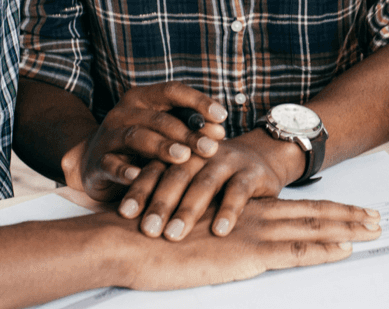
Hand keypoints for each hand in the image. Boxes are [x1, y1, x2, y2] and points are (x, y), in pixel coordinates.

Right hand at [61, 82, 226, 203]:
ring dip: (161, 147)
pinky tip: (139, 177)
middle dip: (187, 133)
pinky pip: (111, 164)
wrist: (93, 162)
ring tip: (183, 157)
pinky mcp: (97, 161)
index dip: (198, 101)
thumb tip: (220, 132)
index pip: (173, 91)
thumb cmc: (141, 146)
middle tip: (211, 147)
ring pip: (136, 137)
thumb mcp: (164, 133)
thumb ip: (189, 130)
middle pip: (159, 118)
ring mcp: (108, 136)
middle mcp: (124, 112)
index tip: (222, 116)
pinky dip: (124, 171)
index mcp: (143, 98)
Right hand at [105, 197, 382, 290]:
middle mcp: (254, 216)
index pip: (295, 208)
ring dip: (347, 228)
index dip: (327, 208)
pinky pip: (294, 251)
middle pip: (313, 213)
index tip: (354, 210)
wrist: (128, 238)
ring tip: (374, 229)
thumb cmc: (151, 235)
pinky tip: (345, 249)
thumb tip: (226, 238)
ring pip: (312, 227)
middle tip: (379, 217)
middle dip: (349, 215)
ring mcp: (253, 233)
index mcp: (243, 210)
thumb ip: (216, 229)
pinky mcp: (245, 253)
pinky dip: (323, 249)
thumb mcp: (192, 229)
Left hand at [126, 129, 300, 240]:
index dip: (140, 190)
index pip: (156, 169)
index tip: (124, 213)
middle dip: (161, 203)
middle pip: (177, 175)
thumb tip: (127, 222)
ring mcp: (228, 161)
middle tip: (148, 230)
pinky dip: (228, 211)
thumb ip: (167, 191)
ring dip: (188, 210)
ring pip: (205, 183)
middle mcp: (201, 153)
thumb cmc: (216, 177)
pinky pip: (239, 191)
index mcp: (181, 153)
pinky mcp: (252, 173)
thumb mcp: (191, 178)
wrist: (263, 156)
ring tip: (174, 235)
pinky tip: (219, 231)